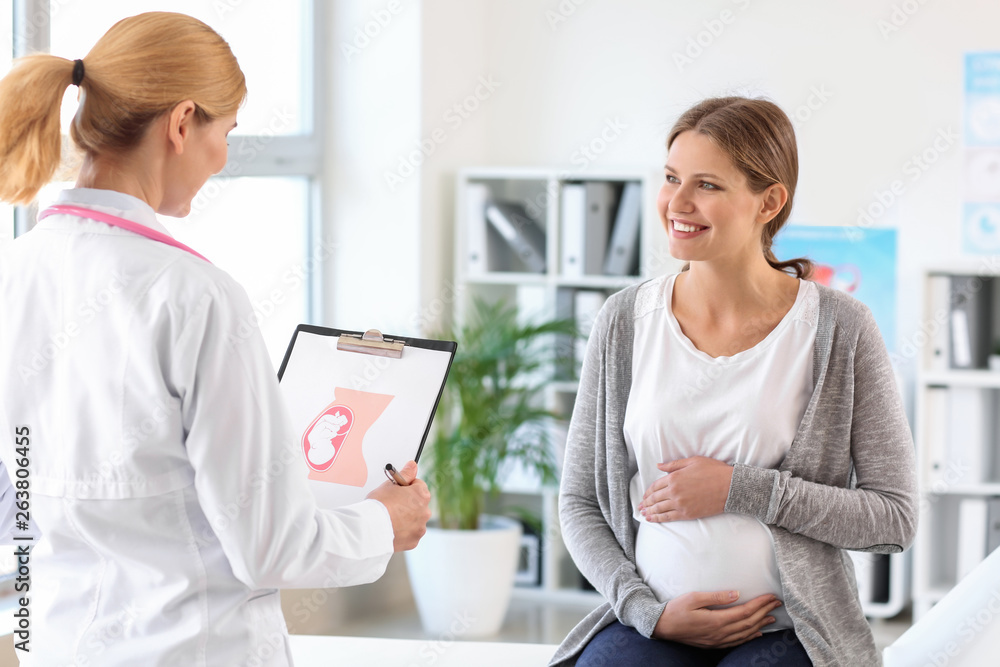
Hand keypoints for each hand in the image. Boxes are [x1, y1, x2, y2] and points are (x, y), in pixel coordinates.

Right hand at [366, 461, 430, 551]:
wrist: (369, 529)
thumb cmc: (379, 505)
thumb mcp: (390, 485)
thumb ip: (405, 474)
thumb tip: (413, 465)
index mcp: (422, 495)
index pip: (418, 485)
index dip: (405, 486)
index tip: (397, 490)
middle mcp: (425, 512)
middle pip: (418, 503)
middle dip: (407, 503)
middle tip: (391, 505)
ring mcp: (420, 528)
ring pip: (414, 520)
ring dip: (406, 518)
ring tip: (390, 519)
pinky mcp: (413, 541)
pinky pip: (410, 533)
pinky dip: (403, 532)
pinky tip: (391, 529)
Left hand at [638, 456, 733, 521]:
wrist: (730, 487)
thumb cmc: (713, 471)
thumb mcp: (692, 461)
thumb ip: (673, 465)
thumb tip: (658, 466)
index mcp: (674, 478)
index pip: (655, 486)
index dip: (648, 491)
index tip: (644, 495)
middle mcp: (674, 492)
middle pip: (655, 498)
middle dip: (646, 502)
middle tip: (640, 506)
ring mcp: (680, 504)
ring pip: (660, 509)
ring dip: (649, 511)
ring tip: (643, 514)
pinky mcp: (687, 514)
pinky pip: (669, 517)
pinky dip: (659, 519)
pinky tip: (653, 519)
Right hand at [653, 591, 782, 647]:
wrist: (662, 627)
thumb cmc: (676, 610)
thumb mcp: (694, 598)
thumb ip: (716, 597)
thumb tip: (737, 594)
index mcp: (716, 620)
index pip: (745, 612)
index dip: (760, 604)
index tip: (771, 597)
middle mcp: (720, 633)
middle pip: (749, 623)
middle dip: (764, 612)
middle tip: (777, 603)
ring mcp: (717, 640)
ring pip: (745, 634)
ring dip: (760, 625)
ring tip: (771, 617)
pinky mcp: (713, 643)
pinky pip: (736, 642)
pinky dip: (749, 637)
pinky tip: (755, 633)